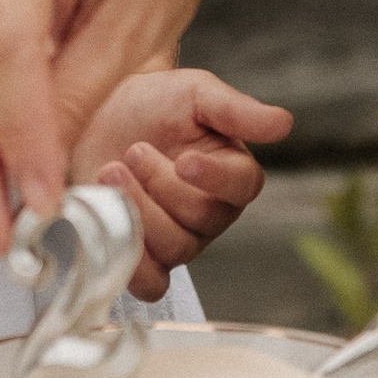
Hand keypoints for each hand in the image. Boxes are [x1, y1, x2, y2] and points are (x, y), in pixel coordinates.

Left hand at [69, 68, 291, 297]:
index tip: (185, 160)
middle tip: (134, 150)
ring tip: (109, 171)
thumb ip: (235, 110)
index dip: (216, 178)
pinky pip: (152, 284)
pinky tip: (110, 218)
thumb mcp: (193, 93)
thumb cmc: (150, 105)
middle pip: (201, 218)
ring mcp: (177, 239)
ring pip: (174, 249)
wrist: (93, 117)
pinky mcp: (143, 257)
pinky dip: (133, 262)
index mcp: (230, 172)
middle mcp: (209, 212)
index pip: (243, 186)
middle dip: (160, 183)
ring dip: (138, 210)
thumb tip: (284, 123)